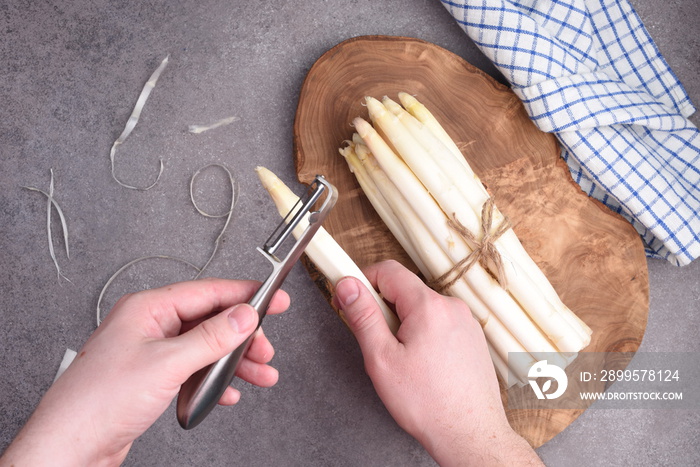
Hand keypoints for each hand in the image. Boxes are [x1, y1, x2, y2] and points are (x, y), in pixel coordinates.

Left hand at [1, 278, 288, 465]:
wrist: (69, 447)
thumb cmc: (98, 401)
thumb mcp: (167, 363)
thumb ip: (211, 337)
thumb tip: (243, 316)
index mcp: (148, 309)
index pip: (207, 292)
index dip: (245, 295)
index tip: (275, 298)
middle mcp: (149, 327)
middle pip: (209, 322)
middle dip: (242, 338)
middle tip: (265, 351)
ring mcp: (150, 353)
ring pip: (204, 349)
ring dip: (232, 363)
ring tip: (259, 375)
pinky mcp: (151, 379)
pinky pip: (192, 372)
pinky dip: (212, 381)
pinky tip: (225, 393)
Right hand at [334, 260, 540, 465]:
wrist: (470, 434)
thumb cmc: (427, 403)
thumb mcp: (381, 359)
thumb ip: (363, 316)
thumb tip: (347, 285)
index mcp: (429, 306)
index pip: (388, 270)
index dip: (362, 280)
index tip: (347, 298)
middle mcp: (452, 307)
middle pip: (405, 290)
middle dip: (383, 309)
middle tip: (375, 342)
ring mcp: (466, 323)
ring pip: (421, 309)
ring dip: (403, 324)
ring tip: (401, 361)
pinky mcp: (472, 338)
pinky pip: (439, 323)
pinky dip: (423, 335)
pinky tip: (421, 366)